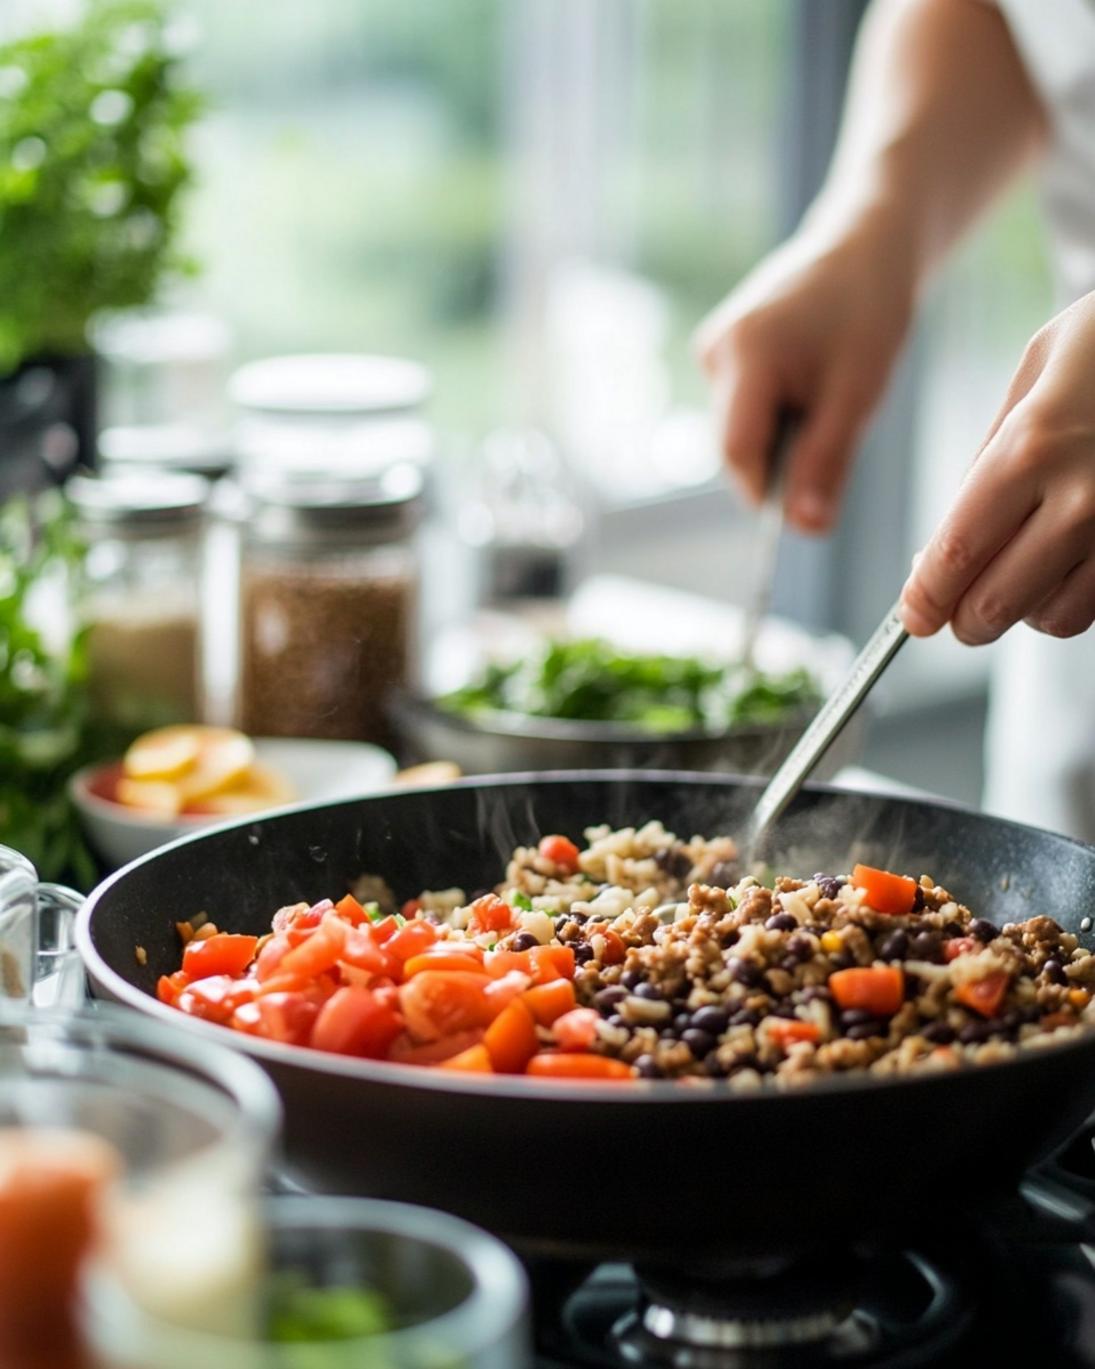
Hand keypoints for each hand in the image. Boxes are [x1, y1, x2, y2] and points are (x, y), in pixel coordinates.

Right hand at [694, 208, 915, 532]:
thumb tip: (804, 531)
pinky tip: (807, 384)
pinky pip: (741, 408)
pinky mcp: (719, 351)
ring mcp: (712, 350)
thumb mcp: (858, 395)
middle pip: (733, 445)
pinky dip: (775, 414)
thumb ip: (826, 463)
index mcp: (747, 355)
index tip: (808, 506)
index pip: (737, 453)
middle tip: (834, 434)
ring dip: (780, 437)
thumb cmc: (868, 311)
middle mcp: (716, 351)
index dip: (768, 492)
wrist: (864, 246)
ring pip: (737, 430)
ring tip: (825, 397)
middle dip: (779, 461)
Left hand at [900, 290, 1094, 643]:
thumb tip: (947, 539)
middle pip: (997, 603)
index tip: (914, 616)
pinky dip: (1069, 599)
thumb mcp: (1034, 376)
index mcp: (1031, 449)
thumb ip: (989, 459)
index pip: (957, 554)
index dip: (926, 599)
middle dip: (964, 619)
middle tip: (954, 610)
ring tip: (1017, 575)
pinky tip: (1063, 566)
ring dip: (1022, 612)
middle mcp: (1082, 498)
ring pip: (1053, 618)